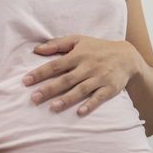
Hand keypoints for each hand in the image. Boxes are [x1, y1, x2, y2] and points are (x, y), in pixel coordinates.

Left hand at [23, 35, 143, 114]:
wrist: (127, 56)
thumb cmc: (98, 48)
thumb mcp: (78, 40)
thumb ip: (57, 44)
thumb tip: (36, 49)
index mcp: (78, 55)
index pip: (56, 65)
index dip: (40, 73)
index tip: (26, 81)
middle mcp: (88, 67)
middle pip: (66, 79)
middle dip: (50, 89)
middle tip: (34, 98)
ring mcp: (99, 78)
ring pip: (81, 89)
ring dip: (67, 98)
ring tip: (53, 107)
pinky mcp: (110, 88)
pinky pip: (99, 97)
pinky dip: (90, 104)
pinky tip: (80, 112)